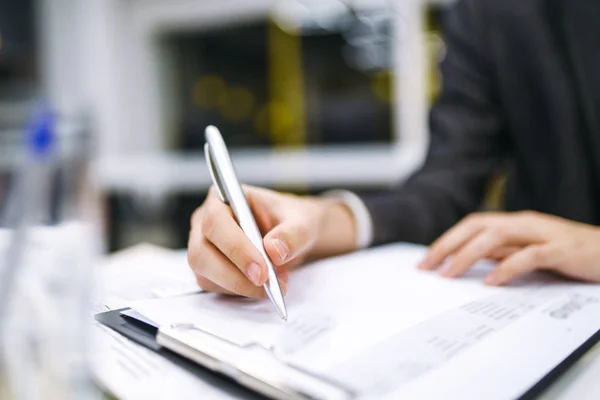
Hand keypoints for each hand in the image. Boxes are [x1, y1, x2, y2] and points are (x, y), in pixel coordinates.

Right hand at [187, 186, 356, 297]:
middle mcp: (204, 221)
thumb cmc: (291, 221)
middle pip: (201, 253)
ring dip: (240, 286)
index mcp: (222, 198)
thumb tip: (274, 250)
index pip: (216, 222)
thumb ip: (292, 233)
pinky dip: (240, 291)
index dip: (235, 248)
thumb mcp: (302, 222)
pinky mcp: (208, 269)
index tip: (262, 270)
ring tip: (275, 283)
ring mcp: (203, 246)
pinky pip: (214, 287)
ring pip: (205, 274)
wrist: (292, 236)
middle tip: (267, 285)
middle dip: (234, 275)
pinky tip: (263, 286)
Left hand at [418, 211, 599, 284]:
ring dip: (468, 254)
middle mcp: (524, 222)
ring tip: (449, 273)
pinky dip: (507, 267)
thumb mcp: (528, 252)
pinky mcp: (561, 249)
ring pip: (496, 235)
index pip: (471, 226)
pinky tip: (492, 281)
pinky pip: (529, 255)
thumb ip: (502, 253)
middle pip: (476, 226)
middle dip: (447, 246)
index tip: (424, 262)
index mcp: (514, 222)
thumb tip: (469, 261)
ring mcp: (542, 233)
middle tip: (427, 267)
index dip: (446, 241)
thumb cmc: (567, 254)